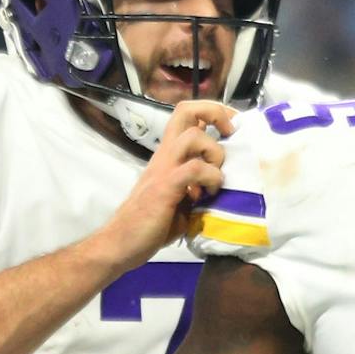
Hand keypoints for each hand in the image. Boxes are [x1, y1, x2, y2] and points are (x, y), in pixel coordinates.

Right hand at [94, 99, 234, 270]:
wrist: (122, 243)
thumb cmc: (151, 224)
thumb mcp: (182, 198)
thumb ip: (198, 184)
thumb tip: (222, 181)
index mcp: (169, 154)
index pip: (187, 115)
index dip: (214, 111)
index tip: (232, 127)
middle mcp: (165, 154)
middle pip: (186, 110)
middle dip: (216, 113)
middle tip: (231, 135)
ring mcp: (164, 168)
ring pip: (193, 135)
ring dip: (214, 152)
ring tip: (216, 176)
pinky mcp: (165, 187)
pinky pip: (194, 168)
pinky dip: (210, 178)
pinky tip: (209, 194)